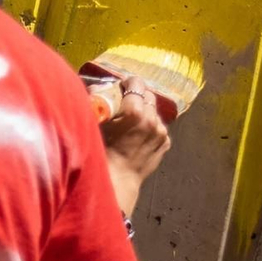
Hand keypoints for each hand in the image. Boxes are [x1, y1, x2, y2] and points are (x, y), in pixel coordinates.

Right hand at [100, 76, 170, 216]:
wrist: (118, 178)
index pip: (136, 82)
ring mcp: (161, 132)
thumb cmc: (101, 148)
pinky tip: (138, 134)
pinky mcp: (166, 142)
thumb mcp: (95, 120)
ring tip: (132, 121)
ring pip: (154, 110)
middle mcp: (152, 119)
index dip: (126, 83)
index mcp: (134, 110)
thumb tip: (100, 85)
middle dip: (137, 95)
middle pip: (148, 94)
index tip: (120, 88)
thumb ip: (98, 98)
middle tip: (125, 102)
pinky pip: (159, 125)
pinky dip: (150, 125)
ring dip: (144, 110)